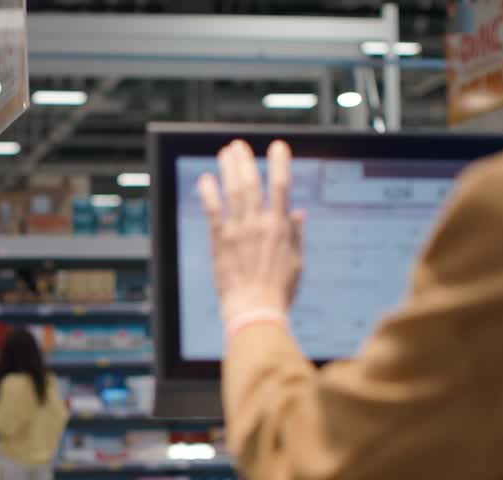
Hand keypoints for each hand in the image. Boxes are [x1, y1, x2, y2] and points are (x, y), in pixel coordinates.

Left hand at [197, 139, 305, 323]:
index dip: (279, 163)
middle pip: (251, 183)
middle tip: (239, 145)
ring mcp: (237, 231)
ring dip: (229, 169)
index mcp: (280, 228)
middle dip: (245, 161)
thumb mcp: (295, 262)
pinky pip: (213, 212)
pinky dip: (209, 193)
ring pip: (233, 192)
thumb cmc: (278, 291)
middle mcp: (258, 224)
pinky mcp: (220, 242)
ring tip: (225, 153)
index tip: (278, 146)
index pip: (281, 186)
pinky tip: (205, 179)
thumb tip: (298, 213)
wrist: (255, 310)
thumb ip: (295, 235)